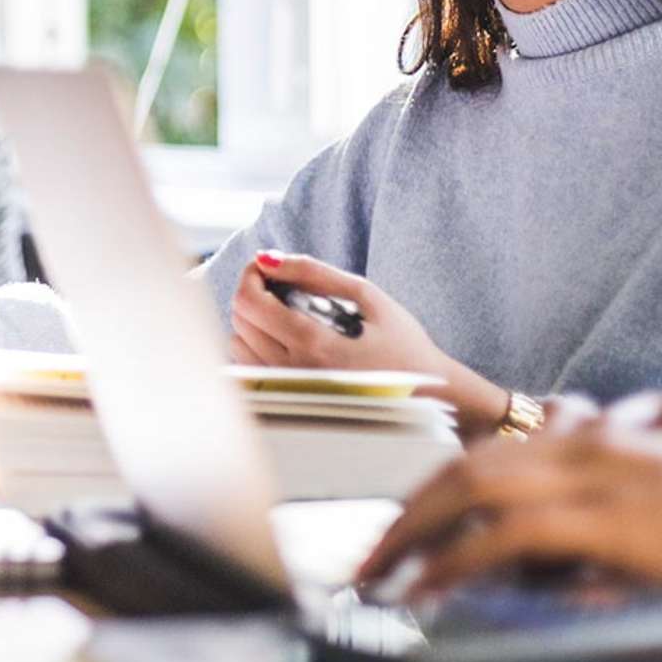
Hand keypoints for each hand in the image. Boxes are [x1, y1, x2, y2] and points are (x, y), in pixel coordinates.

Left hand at [229, 251, 511, 433]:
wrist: (424, 398)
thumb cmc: (401, 343)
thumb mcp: (366, 295)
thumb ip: (313, 272)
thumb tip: (266, 258)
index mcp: (312, 343)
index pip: (248, 302)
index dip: (251, 275)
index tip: (267, 268)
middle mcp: (292, 373)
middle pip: (239, 322)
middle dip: (252, 294)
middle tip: (280, 286)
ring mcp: (288, 392)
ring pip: (238, 347)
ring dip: (251, 322)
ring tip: (284, 314)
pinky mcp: (288, 404)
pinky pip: (248, 371)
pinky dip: (255, 348)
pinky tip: (282, 340)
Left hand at [353, 428, 661, 614]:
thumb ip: (607, 532)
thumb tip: (557, 573)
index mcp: (601, 439)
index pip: (492, 456)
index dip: (435, 491)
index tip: (399, 528)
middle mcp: (588, 444)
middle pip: (465, 468)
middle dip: (406, 513)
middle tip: (366, 557)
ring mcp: (596, 474)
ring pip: (470, 491)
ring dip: (413, 535)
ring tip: (376, 576)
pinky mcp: (607, 516)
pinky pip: (504, 536)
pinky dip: (453, 560)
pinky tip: (425, 590)